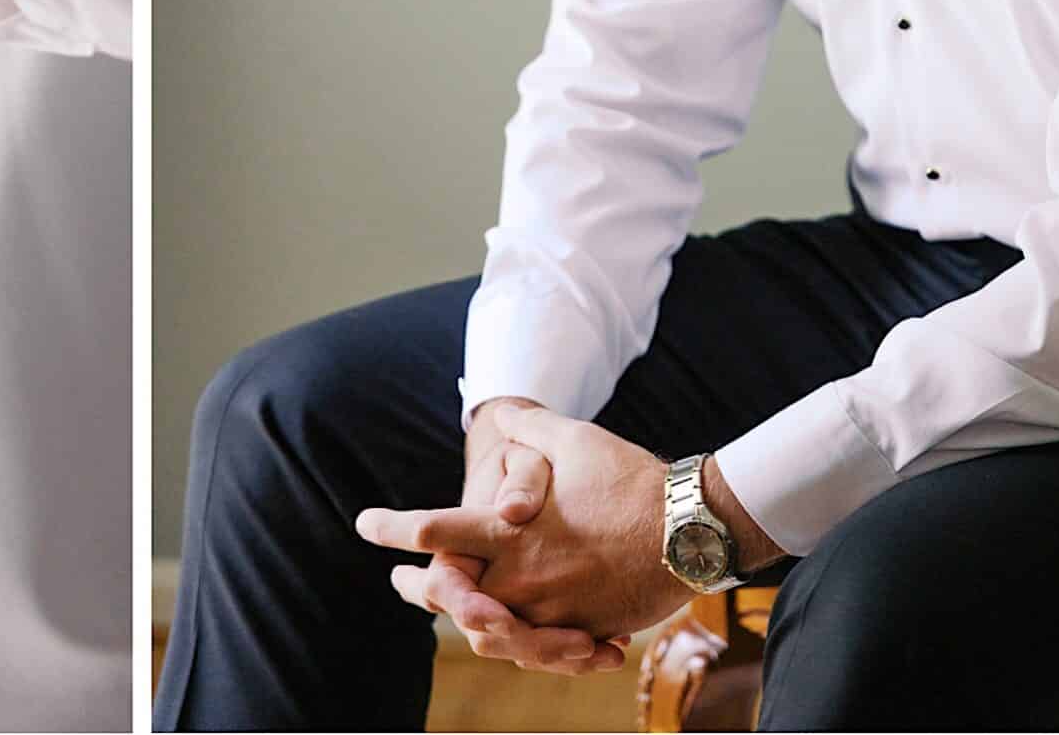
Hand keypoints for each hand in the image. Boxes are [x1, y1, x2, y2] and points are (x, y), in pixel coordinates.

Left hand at [357, 406, 691, 672]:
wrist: (693, 529)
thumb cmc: (630, 479)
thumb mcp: (573, 439)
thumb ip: (527, 427)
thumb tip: (501, 410)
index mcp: (511, 531)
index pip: (435, 530)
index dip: (393, 527)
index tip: (365, 525)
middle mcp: (523, 578)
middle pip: (451, 594)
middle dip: (419, 589)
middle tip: (398, 583)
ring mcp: (553, 611)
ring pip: (493, 629)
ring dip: (465, 617)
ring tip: (451, 610)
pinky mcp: (584, 631)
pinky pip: (541, 647)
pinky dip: (522, 638)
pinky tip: (512, 628)